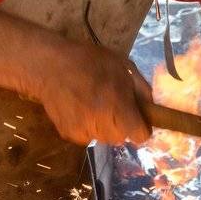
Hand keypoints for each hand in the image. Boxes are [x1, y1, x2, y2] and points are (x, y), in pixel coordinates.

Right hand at [31, 41, 151, 146]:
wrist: (50, 66)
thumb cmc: (90, 61)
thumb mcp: (123, 66)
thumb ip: (141, 89)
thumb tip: (150, 109)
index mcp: (118, 107)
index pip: (140, 136)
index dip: (141, 126)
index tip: (135, 116)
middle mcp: (102, 124)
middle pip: (121, 138)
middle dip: (121, 124)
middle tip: (112, 105)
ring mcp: (84, 132)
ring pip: (103, 138)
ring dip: (104, 126)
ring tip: (94, 104)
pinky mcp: (69, 134)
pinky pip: (87, 136)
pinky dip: (87, 126)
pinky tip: (79, 108)